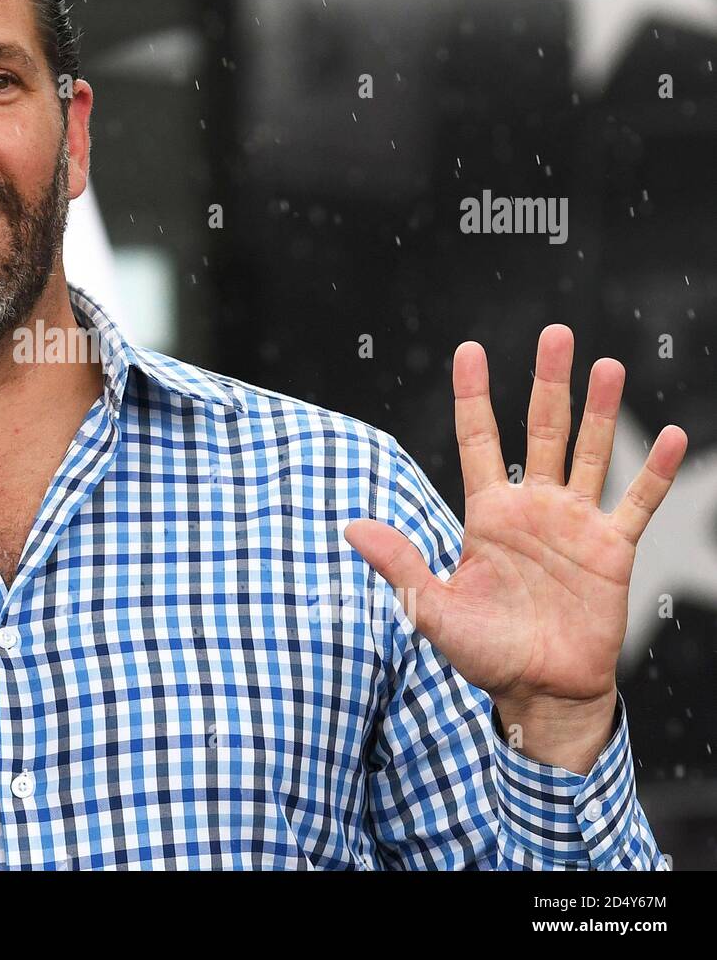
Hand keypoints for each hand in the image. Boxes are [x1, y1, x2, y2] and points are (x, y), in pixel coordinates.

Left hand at [343, 326, 686, 772]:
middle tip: (555, 333)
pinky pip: (636, 503)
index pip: (479, 439)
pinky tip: (673, 437)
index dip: (474, 395)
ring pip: (591, 453)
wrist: (539, 691)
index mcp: (487, 513)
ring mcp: (575, 524)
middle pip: (542, 430)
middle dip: (548, 382)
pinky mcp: (612, 550)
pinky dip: (655, 472)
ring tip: (608, 366)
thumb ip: (400, 565)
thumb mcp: (432, 608)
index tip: (470, 348)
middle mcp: (532, 508)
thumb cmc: (483, 652)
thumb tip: (350, 527)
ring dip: (601, 411)